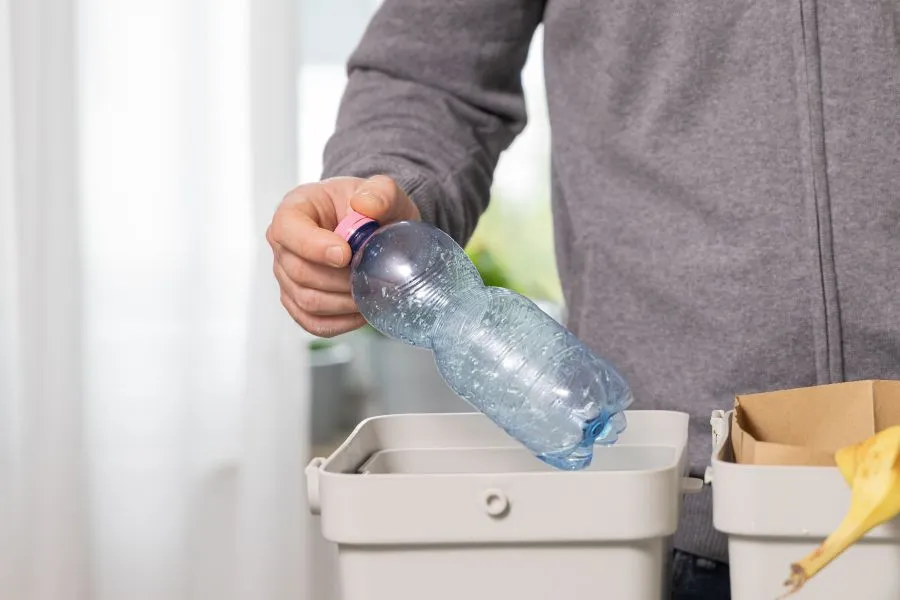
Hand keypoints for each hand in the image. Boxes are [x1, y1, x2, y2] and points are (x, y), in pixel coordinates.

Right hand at [266, 175, 420, 336]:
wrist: (373, 227)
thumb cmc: (370, 207)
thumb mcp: (382, 191)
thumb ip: (380, 192)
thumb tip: (366, 206)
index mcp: (295, 209)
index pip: (287, 230)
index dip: (313, 246)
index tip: (346, 254)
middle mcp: (283, 245)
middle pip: (299, 272)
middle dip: (339, 279)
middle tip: (371, 275)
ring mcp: (287, 276)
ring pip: (307, 301)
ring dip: (343, 302)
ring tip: (370, 291)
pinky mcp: (298, 302)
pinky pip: (313, 323)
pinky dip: (341, 322)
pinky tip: (362, 310)